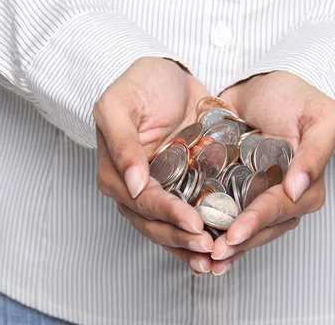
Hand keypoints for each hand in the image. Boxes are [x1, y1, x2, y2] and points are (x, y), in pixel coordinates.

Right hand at [94, 56, 214, 273]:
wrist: (169, 74)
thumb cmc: (141, 83)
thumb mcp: (120, 104)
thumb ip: (122, 143)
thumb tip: (132, 185)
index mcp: (116, 172)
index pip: (142, 202)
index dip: (168, 216)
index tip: (194, 224)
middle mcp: (135, 188)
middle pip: (155, 224)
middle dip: (181, 239)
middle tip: (210, 247)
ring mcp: (160, 190)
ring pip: (170, 229)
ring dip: (190, 248)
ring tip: (216, 260)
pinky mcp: (182, 186)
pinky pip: (189, 216)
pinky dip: (200, 235)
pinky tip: (218, 252)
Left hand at [209, 70, 334, 274]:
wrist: (263, 82)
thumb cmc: (296, 96)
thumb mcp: (322, 116)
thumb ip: (316, 152)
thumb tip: (297, 190)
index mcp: (307, 185)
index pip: (280, 209)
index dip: (256, 223)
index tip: (233, 234)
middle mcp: (284, 197)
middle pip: (261, 228)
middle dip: (238, 242)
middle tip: (212, 253)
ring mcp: (259, 196)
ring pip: (245, 229)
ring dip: (226, 246)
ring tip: (202, 259)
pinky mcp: (236, 190)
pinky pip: (227, 215)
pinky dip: (213, 230)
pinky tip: (197, 246)